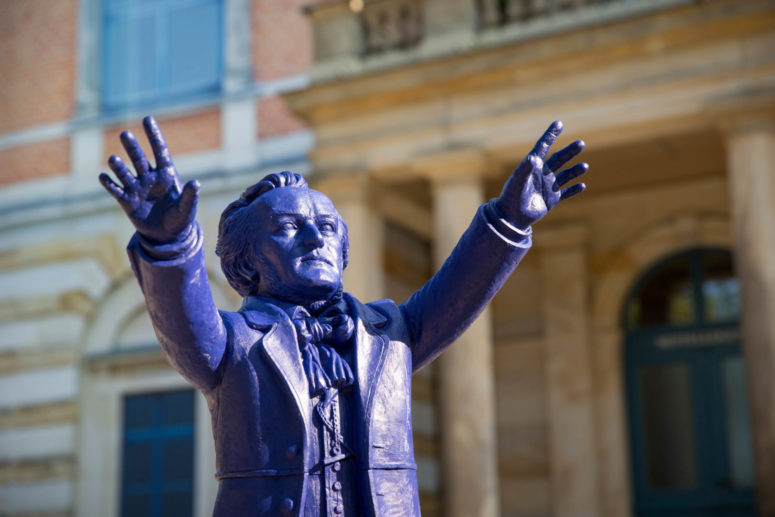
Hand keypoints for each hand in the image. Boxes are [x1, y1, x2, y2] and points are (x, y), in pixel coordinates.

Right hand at [99, 116, 199, 242]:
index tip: (147, 119)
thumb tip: (196, 183)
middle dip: (132, 147)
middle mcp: (149, 177)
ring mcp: (136, 188)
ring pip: (125, 172)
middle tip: (126, 134)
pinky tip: (104, 177)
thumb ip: (190, 196)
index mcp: (166, 175)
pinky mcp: (126, 201)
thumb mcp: (187, 209)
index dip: (154, 135)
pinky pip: (115, 190)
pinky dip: (109, 184)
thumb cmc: (180, 218)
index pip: (160, 151)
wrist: (167, 236)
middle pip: (139, 158)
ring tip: (114, 160)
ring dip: (119, 166)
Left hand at [494, 120, 587, 228]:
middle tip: (581, 143)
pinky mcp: (551, 200)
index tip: (558, 123)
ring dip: (575, 170)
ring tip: (585, 166)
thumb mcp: (516, 182)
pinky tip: (582, 185)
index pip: (543, 147)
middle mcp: (541, 175)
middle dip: (570, 152)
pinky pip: (565, 193)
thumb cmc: (510, 197)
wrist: (510, 218)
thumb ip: (525, 169)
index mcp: (532, 167)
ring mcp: (547, 187)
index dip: (550, 135)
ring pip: (565, 176)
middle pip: (558, 160)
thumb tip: (534, 157)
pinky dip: (574, 190)